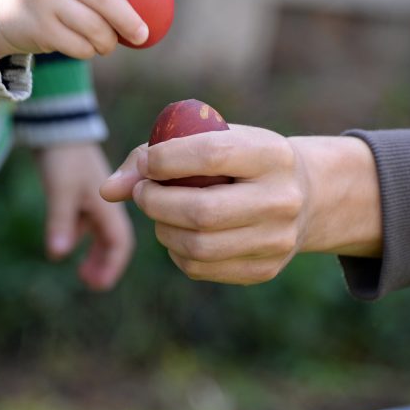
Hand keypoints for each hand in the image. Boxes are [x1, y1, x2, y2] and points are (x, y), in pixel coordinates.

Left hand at [35, 143, 134, 290]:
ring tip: (81, 272)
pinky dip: (83, 236)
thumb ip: (60, 221)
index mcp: (109, 206)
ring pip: (101, 232)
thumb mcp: (61, 190)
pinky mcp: (82, 191)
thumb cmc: (64, 156)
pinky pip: (89, 221)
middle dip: (104, 263)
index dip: (111, 266)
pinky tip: (68, 243)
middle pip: (113, 241)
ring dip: (94, 252)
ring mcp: (95, 197)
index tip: (97, 285)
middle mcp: (107, 204)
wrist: (59, 123)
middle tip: (88, 283)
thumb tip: (57, 255)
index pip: (119, 243)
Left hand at [100, 125, 381, 284]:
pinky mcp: (264, 269)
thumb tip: (106, 190)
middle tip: (142, 193)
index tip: (147, 163)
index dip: (166, 160)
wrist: (303, 195)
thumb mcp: (214, 140)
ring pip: (197, 247)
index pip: (211, 155)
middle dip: (156, 202)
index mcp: (272, 155)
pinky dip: (175, 252)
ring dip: (162, 229)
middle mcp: (282, 199)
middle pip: (201, 211)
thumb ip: (157, 155)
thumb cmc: (241, 160)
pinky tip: (179, 233)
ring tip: (159, 212)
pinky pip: (200, 269)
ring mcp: (277, 240)